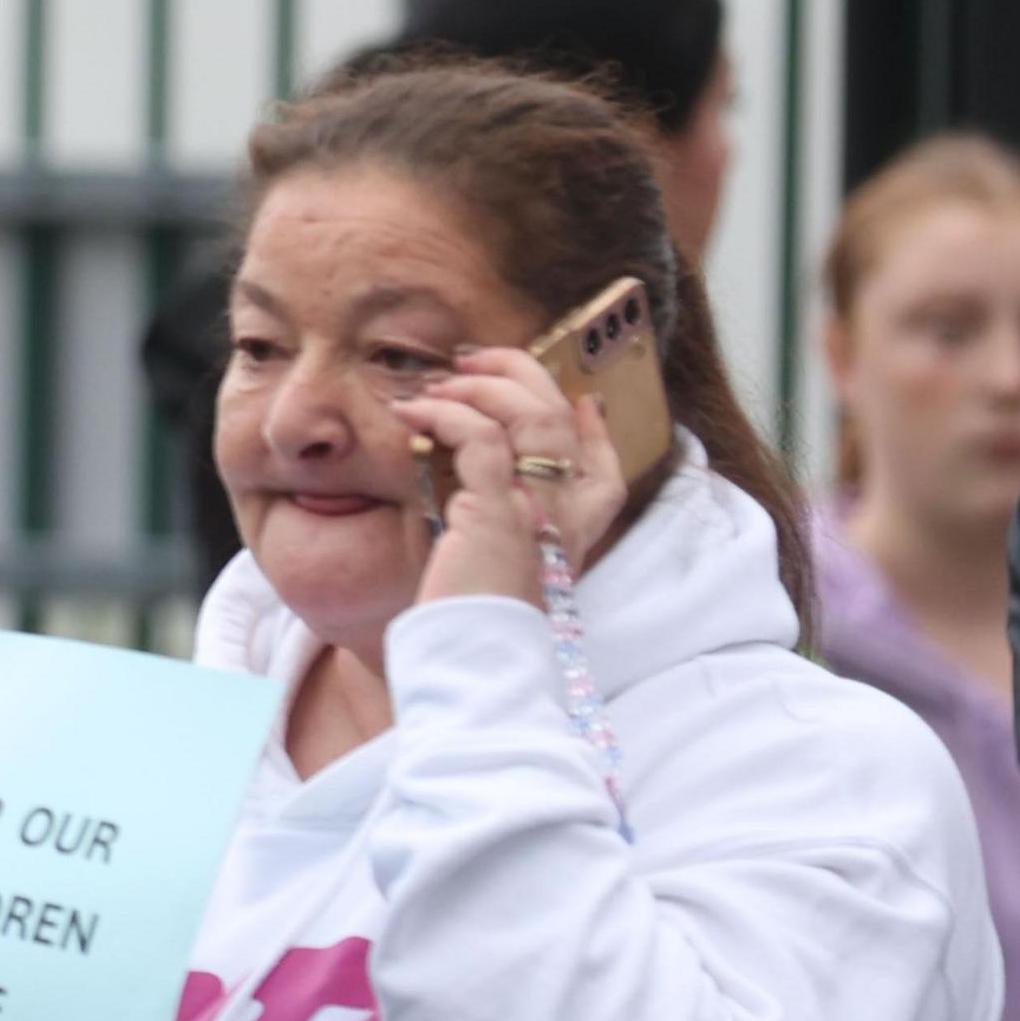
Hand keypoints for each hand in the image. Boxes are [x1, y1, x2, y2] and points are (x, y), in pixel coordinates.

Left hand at [392, 347, 629, 609]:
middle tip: (471, 359)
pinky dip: (447, 413)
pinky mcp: (498, 511)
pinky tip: (414, 412)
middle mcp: (566, 516)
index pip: (605, 467)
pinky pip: (483, 438)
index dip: (593, 427)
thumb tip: (481, 489)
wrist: (473, 661)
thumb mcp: (500, 568)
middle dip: (518, 373)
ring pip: (530, 414)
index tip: (577, 400)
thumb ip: (502, 529)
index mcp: (576, 533)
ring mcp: (538, 510)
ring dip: (479, 384)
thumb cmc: (474, 620)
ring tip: (436, 383)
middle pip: (562, 418)